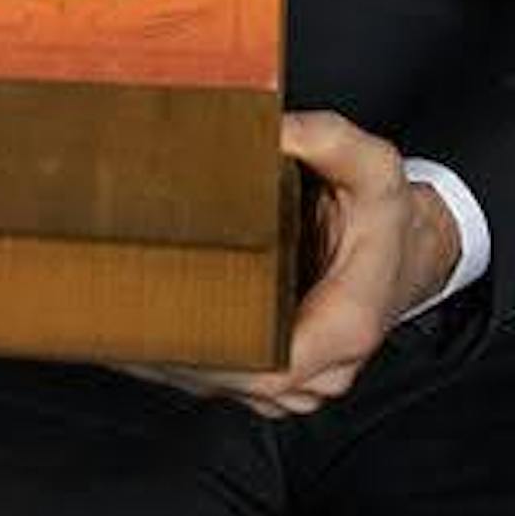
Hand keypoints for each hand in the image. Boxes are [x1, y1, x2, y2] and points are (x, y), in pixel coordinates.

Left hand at [114, 110, 459, 417]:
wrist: (406, 252)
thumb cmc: (385, 215)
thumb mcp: (372, 165)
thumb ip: (328, 138)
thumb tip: (272, 127)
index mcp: (347, 325)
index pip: (271, 368)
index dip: (209, 356)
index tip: (154, 327)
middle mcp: (324, 367)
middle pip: (235, 383)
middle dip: (170, 355)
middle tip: (109, 316)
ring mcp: (302, 381)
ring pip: (224, 388)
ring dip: (167, 363)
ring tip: (108, 325)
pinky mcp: (280, 376)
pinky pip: (225, 384)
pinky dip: (178, 364)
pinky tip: (132, 337)